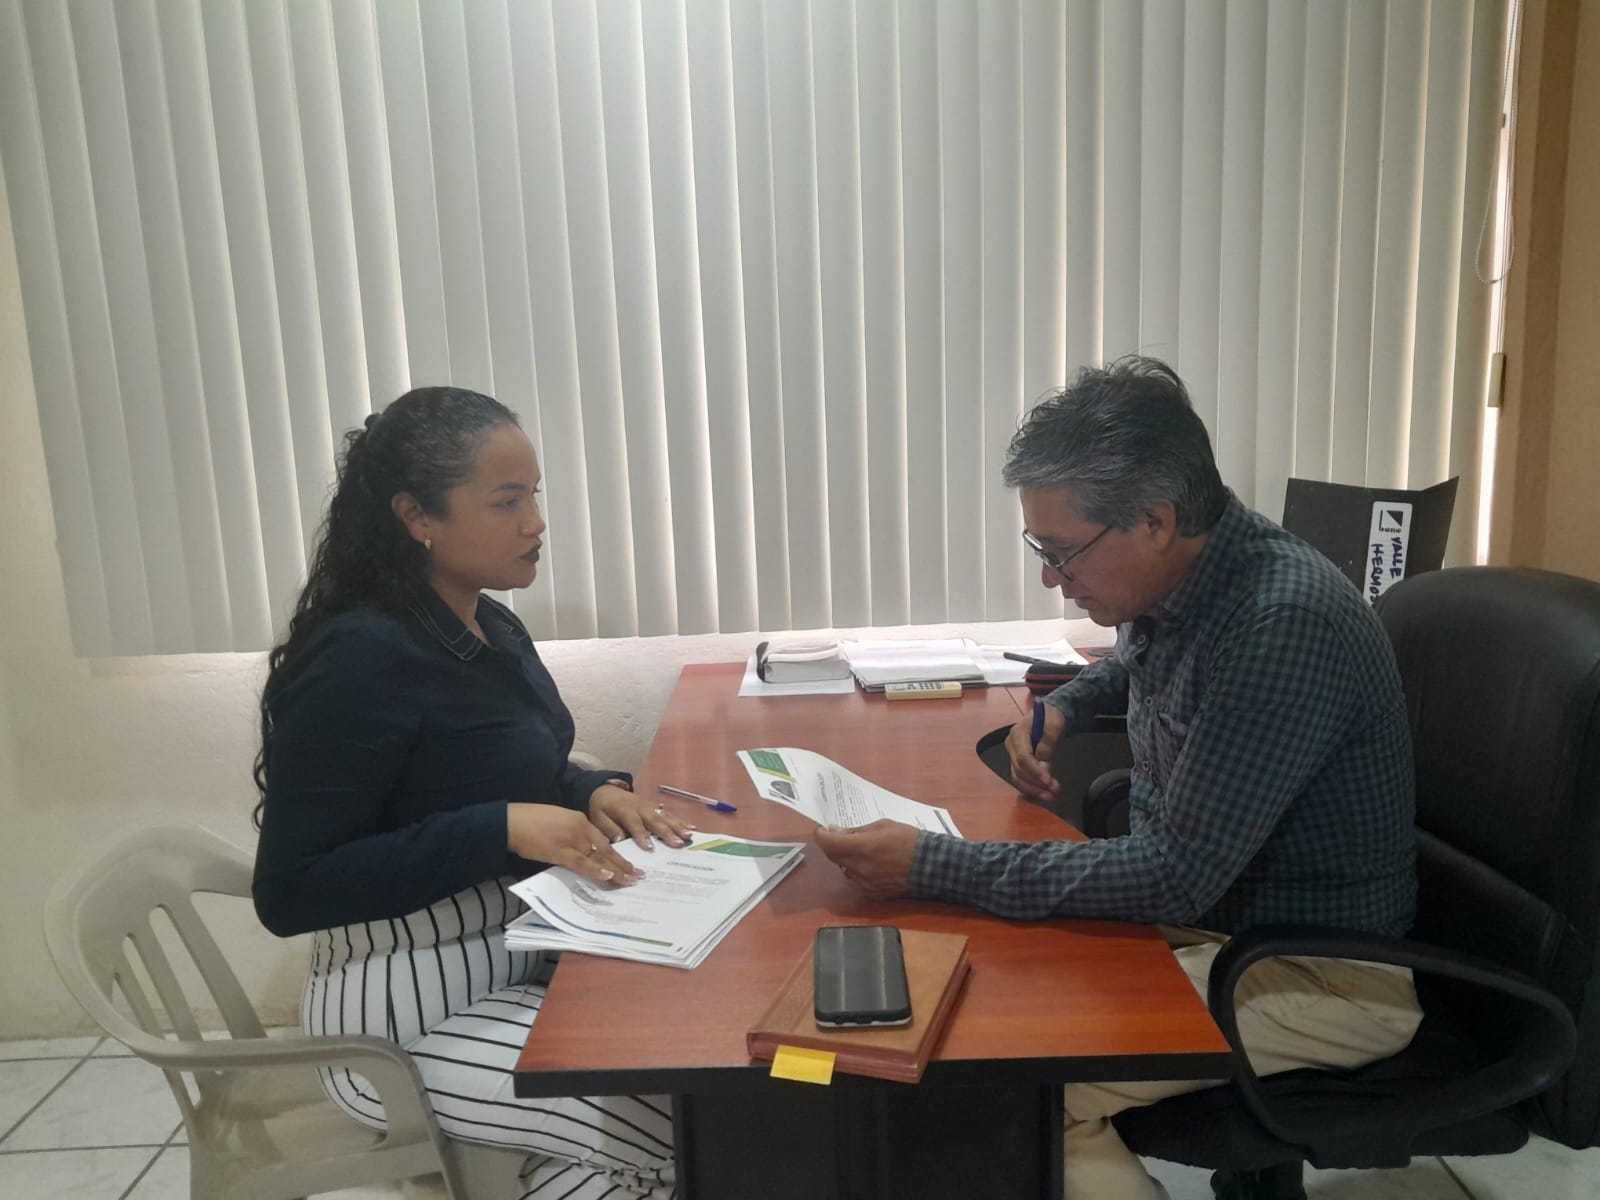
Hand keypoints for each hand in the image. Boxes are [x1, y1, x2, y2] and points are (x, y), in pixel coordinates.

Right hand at [506, 803, 642, 885]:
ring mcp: (573, 840)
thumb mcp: (559, 820)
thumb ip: (573, 831)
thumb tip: (582, 847)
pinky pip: (583, 863)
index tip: (629, 863)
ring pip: (600, 857)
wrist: (513, 821)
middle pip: (607, 849)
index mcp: (581, 819)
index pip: (604, 839)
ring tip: (630, 880)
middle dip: (624, 863)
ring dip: (616, 870)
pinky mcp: (561, 852)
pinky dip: (596, 869)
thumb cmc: (531, 820)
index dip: (617, 853)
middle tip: (638, 875)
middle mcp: (581, 829)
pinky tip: (609, 876)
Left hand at [587, 783, 694, 850]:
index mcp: (624, 810)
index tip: (650, 847)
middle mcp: (640, 807)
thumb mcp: (597, 818)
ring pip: (665, 817)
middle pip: (654, 820)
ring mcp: (649, 806)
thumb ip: (608, 828)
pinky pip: (669, 814)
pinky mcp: (655, 807)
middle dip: (667, 832)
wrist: (606, 790)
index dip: (641, 835)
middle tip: (677, 843)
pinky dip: (680, 821)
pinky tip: (691, 827)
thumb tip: (619, 839)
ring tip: (688, 836)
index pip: (634, 823)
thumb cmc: (601, 807)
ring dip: (678, 827)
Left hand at [813, 820, 919, 898]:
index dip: (820, 834)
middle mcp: (859, 868)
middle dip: (833, 844)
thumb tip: (835, 831)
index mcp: (860, 848)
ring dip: (845, 857)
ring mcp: (865, 883)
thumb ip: (856, 830)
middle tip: (840, 834)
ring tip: (861, 848)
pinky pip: (857, 879)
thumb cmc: (909, 840)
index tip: (822, 829)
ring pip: (844, 868)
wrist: (931, 866)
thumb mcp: (882, 826)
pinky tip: (871, 862)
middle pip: (832, 856)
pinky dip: (858, 869)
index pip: (827, 842)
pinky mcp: (872, 893)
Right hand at [1006, 705, 1063, 802]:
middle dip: (1036, 783)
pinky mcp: (1018, 762)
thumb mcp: (1054, 724)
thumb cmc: (1050, 717)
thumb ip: (1048, 742)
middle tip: (1054, 791)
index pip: (1023, 757)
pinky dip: (1031, 788)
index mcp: (1018, 733)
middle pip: (1019, 770)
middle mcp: (1012, 745)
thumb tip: (1043, 761)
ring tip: (1050, 796)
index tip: (1048, 780)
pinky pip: (1020, 778)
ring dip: (1033, 789)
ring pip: (1018, 777)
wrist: (1048, 715)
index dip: (1035, 771)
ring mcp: (1013, 754)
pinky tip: (1042, 794)